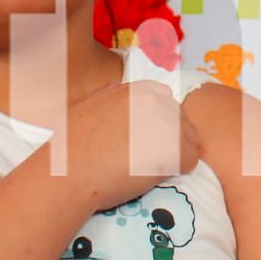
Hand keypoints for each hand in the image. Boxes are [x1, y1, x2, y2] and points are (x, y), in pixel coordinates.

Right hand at [56, 79, 198, 211]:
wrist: (69, 173)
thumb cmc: (73, 146)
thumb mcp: (89, 105)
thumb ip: (108, 94)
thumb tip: (116, 83)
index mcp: (141, 89)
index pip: (167, 104)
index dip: (156, 126)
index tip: (140, 141)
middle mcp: (159, 100)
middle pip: (181, 121)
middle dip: (168, 140)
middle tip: (142, 158)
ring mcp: (169, 124)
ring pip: (189, 140)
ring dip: (174, 155)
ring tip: (146, 167)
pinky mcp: (174, 151)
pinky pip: (191, 160)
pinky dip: (178, 171)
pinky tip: (154, 176)